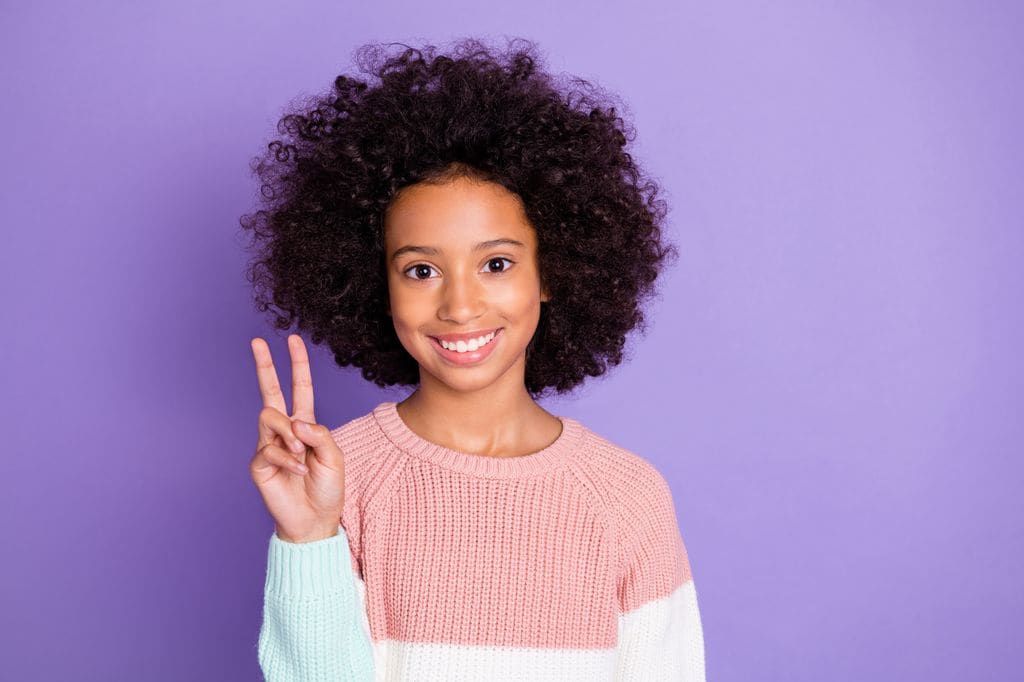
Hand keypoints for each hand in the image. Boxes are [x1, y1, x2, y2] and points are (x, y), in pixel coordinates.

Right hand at [248, 334, 345, 542]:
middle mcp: (284, 431)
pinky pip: (269, 449)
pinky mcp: (258, 463)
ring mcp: (268, 446)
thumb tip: (295, 422)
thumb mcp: (334, 457)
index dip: (297, 365)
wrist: (315, 520)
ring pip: (270, 418)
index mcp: (305, 425)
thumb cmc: (327, 489)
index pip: (299, 388)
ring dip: (289, 435)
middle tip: (256, 341)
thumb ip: (319, 434)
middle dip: (265, 365)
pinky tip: (298, 472)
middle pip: (270, 392)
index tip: (293, 339)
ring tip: (302, 457)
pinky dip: (289, 460)